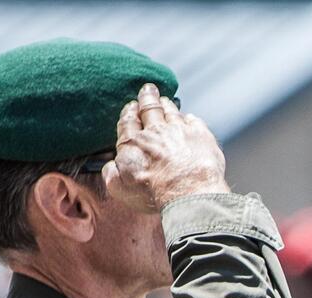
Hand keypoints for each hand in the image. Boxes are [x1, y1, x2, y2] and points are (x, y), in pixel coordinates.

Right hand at [101, 83, 229, 209]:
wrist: (188, 192)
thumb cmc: (154, 194)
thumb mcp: (120, 188)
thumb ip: (111, 174)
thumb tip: (111, 166)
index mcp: (133, 143)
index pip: (128, 122)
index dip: (129, 113)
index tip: (131, 106)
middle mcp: (155, 132)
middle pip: (149, 109)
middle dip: (147, 98)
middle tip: (148, 89)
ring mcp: (179, 131)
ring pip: (171, 112)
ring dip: (167, 105)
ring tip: (166, 100)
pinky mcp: (200, 135)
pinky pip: (193, 121)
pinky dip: (189, 118)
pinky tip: (189, 118)